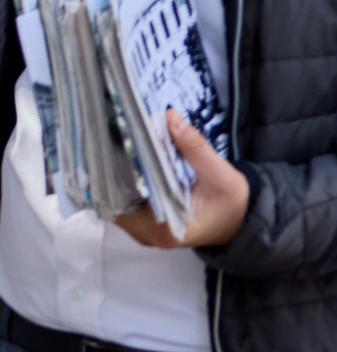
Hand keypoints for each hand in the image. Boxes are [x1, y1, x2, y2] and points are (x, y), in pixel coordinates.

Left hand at [117, 109, 251, 249]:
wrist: (238, 221)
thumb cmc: (231, 205)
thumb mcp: (222, 175)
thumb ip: (195, 148)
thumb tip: (170, 117)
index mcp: (164, 230)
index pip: (125, 197)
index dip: (117, 169)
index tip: (115, 142)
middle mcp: (145, 234)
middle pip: (114, 196)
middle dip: (114, 166)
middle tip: (114, 136)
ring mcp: (139, 229)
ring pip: (114, 196)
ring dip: (116, 171)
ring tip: (118, 142)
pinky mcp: (139, 221)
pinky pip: (121, 197)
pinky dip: (123, 178)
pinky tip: (125, 158)